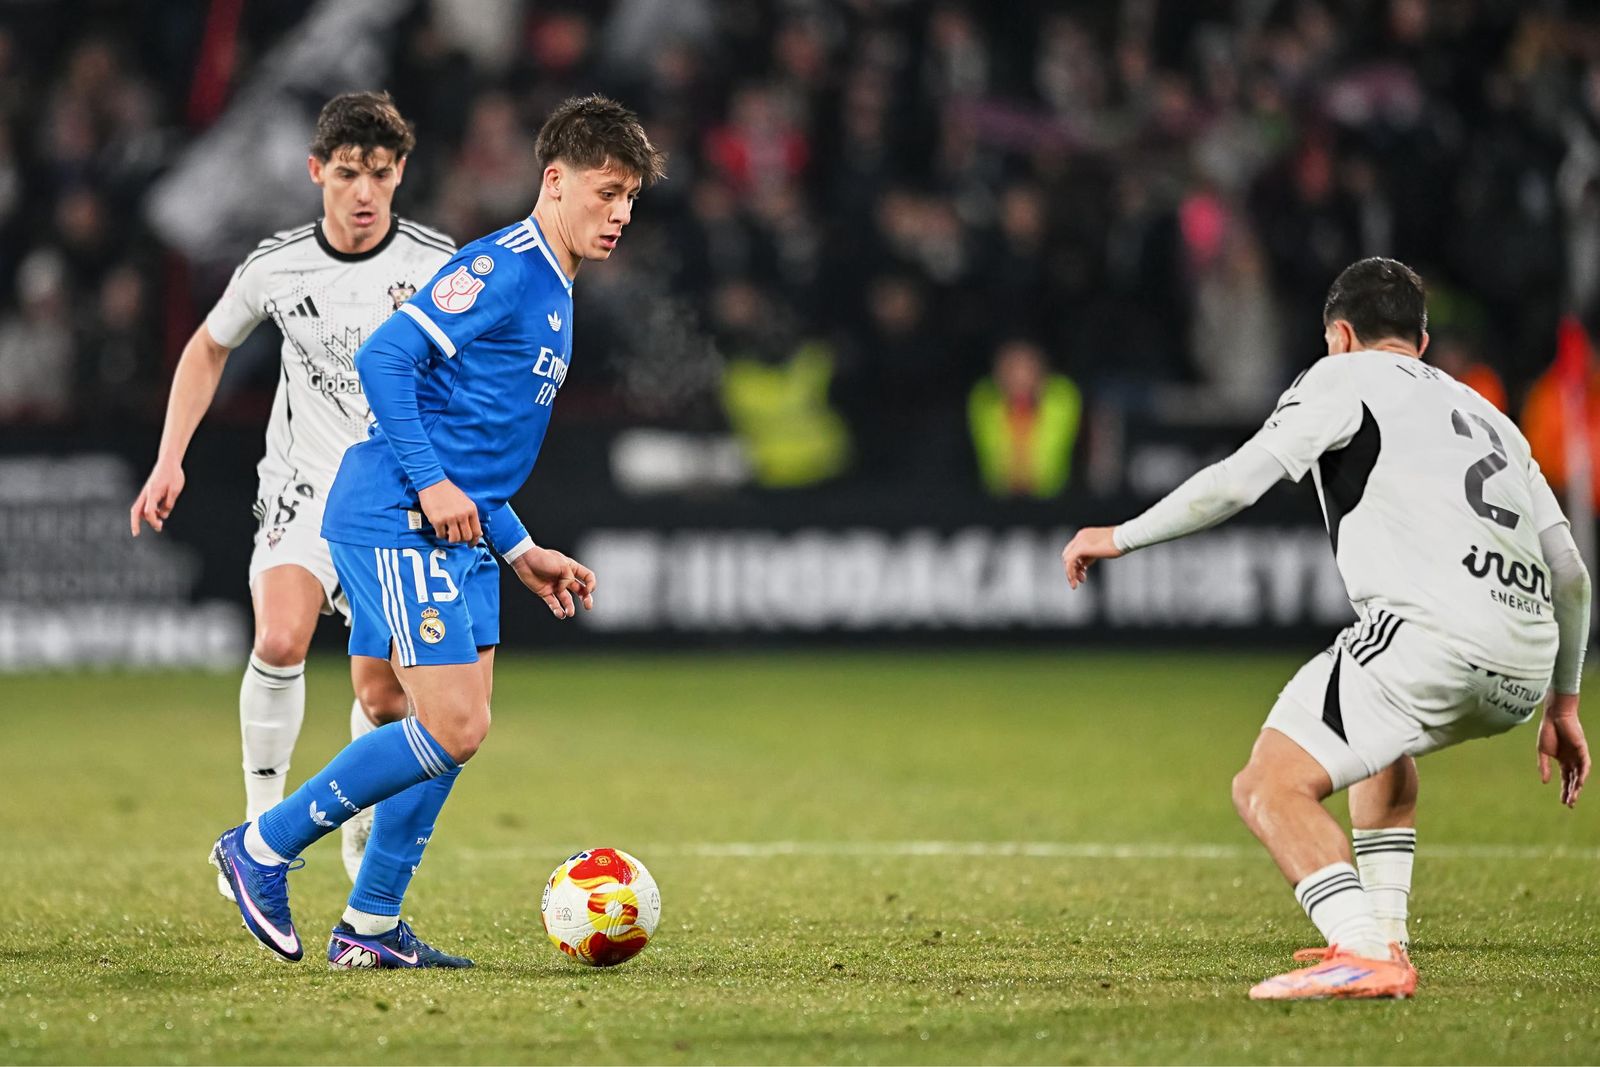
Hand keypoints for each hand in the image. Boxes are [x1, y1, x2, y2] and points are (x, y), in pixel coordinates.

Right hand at [130, 461, 184, 534]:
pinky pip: (146, 505)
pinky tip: (160, 514)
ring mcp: (147, 493)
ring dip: (146, 518)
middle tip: (136, 534)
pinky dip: (150, 512)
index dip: (152, 520)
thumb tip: (163, 515)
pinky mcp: (150, 492)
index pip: (149, 511)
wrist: (169, 461)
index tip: (159, 526)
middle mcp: (147, 493)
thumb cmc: (173, 474)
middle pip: (136, 510)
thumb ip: (169, 503)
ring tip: (159, 524)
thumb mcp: (175, 490)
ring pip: (140, 508)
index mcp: (153, 493)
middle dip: (134, 523)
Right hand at [417, 479, 481, 543]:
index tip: (470, 545)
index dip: (474, 541)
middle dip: (461, 540)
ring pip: (454, 539)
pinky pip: (441, 535)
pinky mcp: (437, 520)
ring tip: (447, 533)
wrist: (433, 483)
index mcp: (471, 510)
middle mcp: (462, 515)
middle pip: (465, 537)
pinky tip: (440, 529)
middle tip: (456, 537)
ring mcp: (450, 518)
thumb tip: (478, 534)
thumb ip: (471, 516)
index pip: (477, 532)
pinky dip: (440, 534)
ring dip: (451, 539)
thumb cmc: (449, 492)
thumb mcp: (465, 502)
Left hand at [509, 546, 595, 618]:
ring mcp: (555, 586)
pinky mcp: (545, 592)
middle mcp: (565, 578)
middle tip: (588, 606)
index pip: (587, 577)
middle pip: (580, 590)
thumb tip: (563, 590)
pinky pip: (553, 603)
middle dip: (586, 599)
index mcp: (571, 568)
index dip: (591, 584)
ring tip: (570, 613)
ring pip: (566, 599)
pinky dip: (557, 610)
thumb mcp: (562, 565)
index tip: (588, 590)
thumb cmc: (543, 558)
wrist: (524, 559)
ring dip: (570, 607)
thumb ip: (568, 578)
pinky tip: (560, 614)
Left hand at [1060, 526, 1121, 588]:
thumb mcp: (1102, 549)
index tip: (1084, 570)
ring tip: (1075, 584)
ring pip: (1067, 559)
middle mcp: (1080, 537)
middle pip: (1068, 554)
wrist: (1125, 537)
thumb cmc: (1120, 542)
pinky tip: (1074, 581)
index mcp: (1084, 535)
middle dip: (1073, 568)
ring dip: (1071, 573)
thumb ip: (1092, 555)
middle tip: (1081, 579)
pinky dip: (1070, 572)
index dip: (1078, 562)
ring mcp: (1080, 541)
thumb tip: (1085, 563)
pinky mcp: (1081, 548)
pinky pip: (1070, 562)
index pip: (1074, 550)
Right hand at [1538, 693, 1589, 807]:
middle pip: (1573, 780)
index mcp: (1563, 760)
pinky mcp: (1583, 750)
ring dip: (1577, 787)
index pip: (1565, 779)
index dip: (1564, 790)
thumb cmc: (1547, 731)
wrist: (1555, 715)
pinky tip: (1578, 783)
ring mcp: (1578, 756)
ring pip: (1580, 775)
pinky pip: (1585, 765)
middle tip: (1569, 805)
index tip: (1563, 802)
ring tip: (1573, 798)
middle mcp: (1572, 760)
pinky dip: (1582, 775)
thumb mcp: (1542, 752)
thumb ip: (1544, 766)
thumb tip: (1545, 782)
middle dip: (1571, 792)